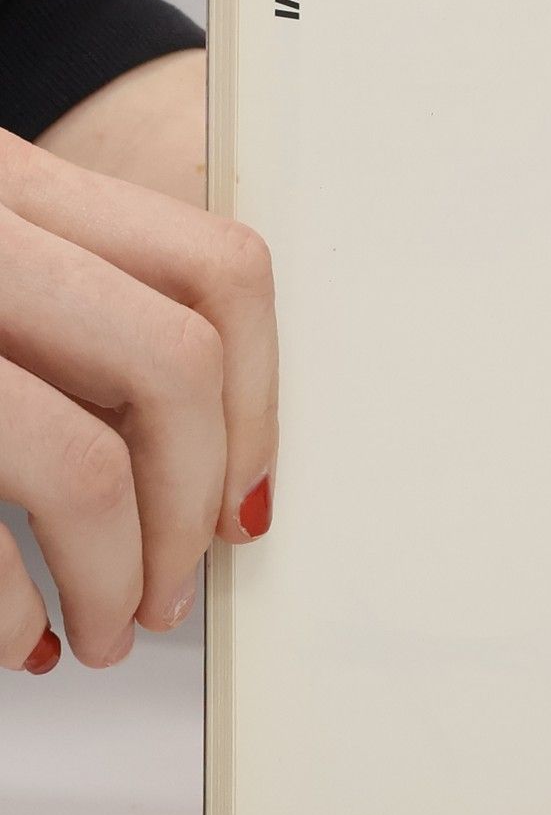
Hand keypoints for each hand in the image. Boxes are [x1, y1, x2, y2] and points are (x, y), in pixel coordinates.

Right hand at [0, 59, 276, 671]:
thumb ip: (65, 309)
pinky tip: (16, 633)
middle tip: (174, 578)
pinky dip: (10, 606)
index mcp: (4, 182)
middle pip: (171, 370)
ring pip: (79, 462)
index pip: (220, 272)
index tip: (244, 483)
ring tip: (104, 624)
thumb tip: (204, 447)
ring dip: (114, 575)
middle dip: (191, 503)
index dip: (260, 399)